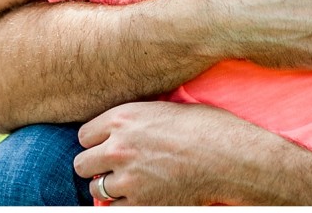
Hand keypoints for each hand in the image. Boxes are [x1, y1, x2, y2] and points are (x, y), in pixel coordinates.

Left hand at [73, 101, 289, 205]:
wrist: (229, 157)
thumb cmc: (206, 127)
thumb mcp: (165, 109)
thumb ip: (135, 120)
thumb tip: (121, 127)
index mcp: (123, 118)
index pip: (84, 135)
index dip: (97, 141)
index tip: (108, 144)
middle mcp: (118, 147)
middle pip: (82, 163)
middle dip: (96, 165)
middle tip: (115, 166)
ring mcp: (127, 178)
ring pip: (95, 188)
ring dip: (109, 186)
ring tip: (130, 181)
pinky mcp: (140, 203)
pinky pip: (113, 209)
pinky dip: (124, 204)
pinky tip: (140, 195)